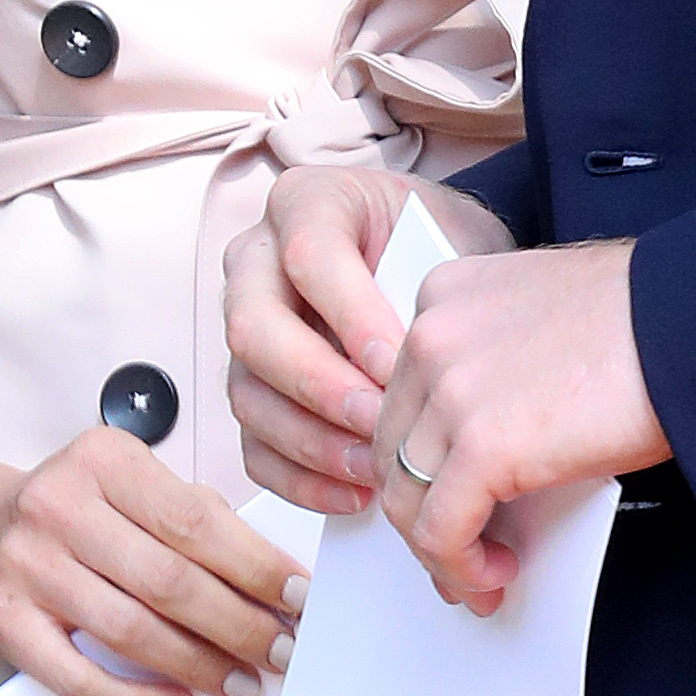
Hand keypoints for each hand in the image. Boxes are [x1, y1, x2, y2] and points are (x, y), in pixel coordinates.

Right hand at [0, 433, 306, 695]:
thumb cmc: (70, 512)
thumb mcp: (127, 485)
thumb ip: (191, 516)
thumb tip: (271, 578)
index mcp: (102, 459)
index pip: (196, 521)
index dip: (256, 566)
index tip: (298, 597)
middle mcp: (59, 506)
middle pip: (170, 579)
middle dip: (238, 623)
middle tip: (281, 650)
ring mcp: (27, 565)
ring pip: (131, 630)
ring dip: (198, 665)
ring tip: (242, 683)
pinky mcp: (5, 621)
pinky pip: (80, 676)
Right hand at [224, 164, 510, 513]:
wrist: (435, 257)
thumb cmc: (441, 244)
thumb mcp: (450, 239)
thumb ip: (431, 287)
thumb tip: (434, 364)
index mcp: (307, 203)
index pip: (307, 254)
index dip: (349, 313)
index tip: (398, 360)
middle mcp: (257, 261)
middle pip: (253, 327)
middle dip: (318, 384)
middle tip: (379, 420)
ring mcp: (245, 327)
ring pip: (248, 394)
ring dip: (312, 441)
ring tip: (377, 469)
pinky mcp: (252, 388)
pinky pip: (253, 444)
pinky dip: (301, 478)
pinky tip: (355, 492)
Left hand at [377, 238, 668, 611]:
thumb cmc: (652, 319)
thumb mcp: (543, 320)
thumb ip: (495, 366)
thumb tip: (485, 448)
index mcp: (444, 295)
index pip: (401, 395)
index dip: (420, 457)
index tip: (443, 496)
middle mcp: (433, 335)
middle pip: (393, 447)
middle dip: (423, 511)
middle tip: (461, 552)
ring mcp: (450, 389)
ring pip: (405, 496)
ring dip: (442, 551)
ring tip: (483, 576)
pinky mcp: (482, 445)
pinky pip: (441, 531)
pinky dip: (462, 568)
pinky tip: (498, 575)